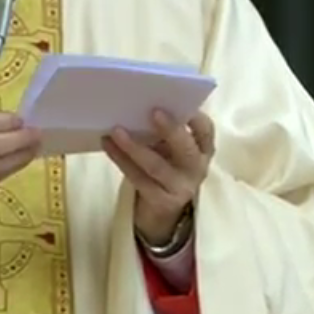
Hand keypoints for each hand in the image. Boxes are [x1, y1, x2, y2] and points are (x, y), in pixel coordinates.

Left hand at [102, 109, 214, 244]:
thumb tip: (140, 103)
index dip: (195, 117)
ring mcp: (180, 187)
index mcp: (202, 149)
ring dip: (134, 146)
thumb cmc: (165, 166)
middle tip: (153, 111)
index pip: (205, 130)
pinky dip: (121, 160)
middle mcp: (196, 168)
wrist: (161, 211)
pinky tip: (107, 145)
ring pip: (156, 166)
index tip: (179, 101)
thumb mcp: (172, 149)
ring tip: (116, 130)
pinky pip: (138, 179)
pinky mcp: (160, 201)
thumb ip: (165, 131)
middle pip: (186, 149)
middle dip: (170, 130)